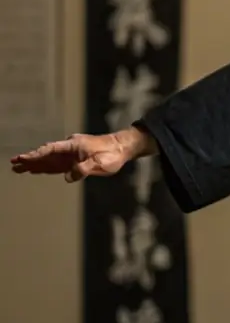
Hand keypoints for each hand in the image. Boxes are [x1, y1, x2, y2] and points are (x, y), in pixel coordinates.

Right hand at [10, 128, 153, 182]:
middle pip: (45, 155)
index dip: (36, 155)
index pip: (50, 150)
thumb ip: (82, 169)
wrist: (123, 147)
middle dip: (29, 160)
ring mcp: (71, 154)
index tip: (23, 158)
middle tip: (13, 164)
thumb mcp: (99, 164)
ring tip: (19, 168)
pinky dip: (45, 167)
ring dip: (34, 164)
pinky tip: (36, 171)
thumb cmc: (112, 154)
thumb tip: (68, 177)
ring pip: (49, 160)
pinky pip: (56, 164)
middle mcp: (69, 148)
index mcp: (73, 146)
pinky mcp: (75, 160)